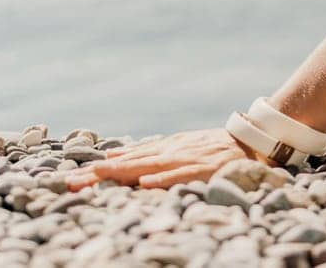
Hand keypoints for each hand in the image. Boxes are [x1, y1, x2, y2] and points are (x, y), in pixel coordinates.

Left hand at [65, 128, 252, 190]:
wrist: (254, 140)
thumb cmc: (215, 148)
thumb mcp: (182, 146)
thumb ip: (152, 153)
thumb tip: (115, 156)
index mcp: (165, 149)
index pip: (126, 159)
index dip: (98, 169)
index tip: (71, 179)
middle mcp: (171, 151)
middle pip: (130, 163)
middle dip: (99, 173)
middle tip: (71, 183)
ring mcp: (187, 159)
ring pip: (149, 166)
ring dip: (122, 172)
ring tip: (97, 177)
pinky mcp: (205, 168)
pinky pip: (182, 174)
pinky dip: (163, 178)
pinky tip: (146, 184)